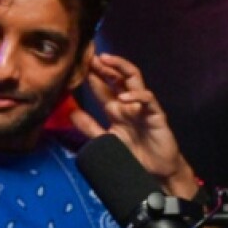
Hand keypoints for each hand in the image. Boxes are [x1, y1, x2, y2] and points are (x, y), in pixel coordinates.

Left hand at [70, 53, 197, 194]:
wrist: (156, 172)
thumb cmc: (133, 154)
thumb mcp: (106, 140)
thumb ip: (89, 127)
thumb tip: (71, 112)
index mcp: (115, 108)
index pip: (102, 86)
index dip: (91, 74)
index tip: (78, 63)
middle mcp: (128, 103)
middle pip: (117, 77)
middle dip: (104, 65)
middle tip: (90, 55)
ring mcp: (142, 106)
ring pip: (134, 79)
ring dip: (120, 67)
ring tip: (105, 61)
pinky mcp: (156, 114)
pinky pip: (148, 99)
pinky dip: (136, 96)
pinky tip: (123, 97)